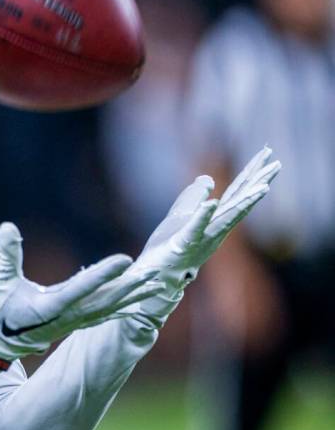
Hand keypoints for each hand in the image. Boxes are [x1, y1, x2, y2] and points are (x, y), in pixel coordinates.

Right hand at [0, 223, 162, 369]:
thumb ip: (6, 253)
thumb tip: (7, 227)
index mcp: (49, 307)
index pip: (82, 287)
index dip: (104, 273)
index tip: (126, 259)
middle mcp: (65, 318)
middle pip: (106, 301)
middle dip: (131, 286)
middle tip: (156, 272)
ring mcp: (70, 324)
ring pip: (109, 309)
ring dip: (133, 297)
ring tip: (157, 285)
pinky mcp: (71, 325)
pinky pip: (103, 316)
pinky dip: (121, 308)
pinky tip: (136, 303)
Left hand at [118, 145, 280, 327]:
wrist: (154, 275)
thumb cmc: (168, 246)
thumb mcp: (181, 214)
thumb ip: (195, 196)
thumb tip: (209, 179)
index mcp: (214, 219)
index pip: (237, 192)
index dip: (251, 173)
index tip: (268, 154)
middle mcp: (214, 229)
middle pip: (239, 201)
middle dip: (257, 182)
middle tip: (276, 164)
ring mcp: (201, 238)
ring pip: (227, 217)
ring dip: (244, 202)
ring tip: (262, 187)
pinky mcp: (182, 244)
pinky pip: (194, 229)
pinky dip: (203, 216)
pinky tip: (212, 203)